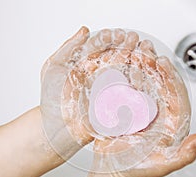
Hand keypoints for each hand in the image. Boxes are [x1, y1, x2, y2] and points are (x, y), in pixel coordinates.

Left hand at [40, 27, 141, 159]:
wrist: (57, 126)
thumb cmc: (51, 99)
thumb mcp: (53, 67)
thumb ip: (68, 47)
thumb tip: (84, 30)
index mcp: (86, 63)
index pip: (102, 46)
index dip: (110, 38)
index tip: (117, 34)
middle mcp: (100, 73)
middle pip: (117, 55)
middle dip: (127, 45)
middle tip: (133, 39)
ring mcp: (109, 87)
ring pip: (127, 69)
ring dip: (137, 59)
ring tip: (143, 50)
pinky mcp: (116, 102)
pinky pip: (131, 90)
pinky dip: (139, 79)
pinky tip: (144, 70)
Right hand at [89, 33, 195, 176]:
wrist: (113, 172)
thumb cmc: (136, 170)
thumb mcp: (161, 165)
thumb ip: (184, 155)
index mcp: (170, 124)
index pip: (176, 96)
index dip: (171, 78)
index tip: (162, 62)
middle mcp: (157, 114)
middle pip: (159, 85)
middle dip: (154, 66)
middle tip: (147, 50)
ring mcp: (141, 110)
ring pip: (143, 83)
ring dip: (140, 66)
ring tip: (135, 50)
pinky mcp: (125, 109)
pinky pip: (127, 89)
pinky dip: (124, 75)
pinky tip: (122, 63)